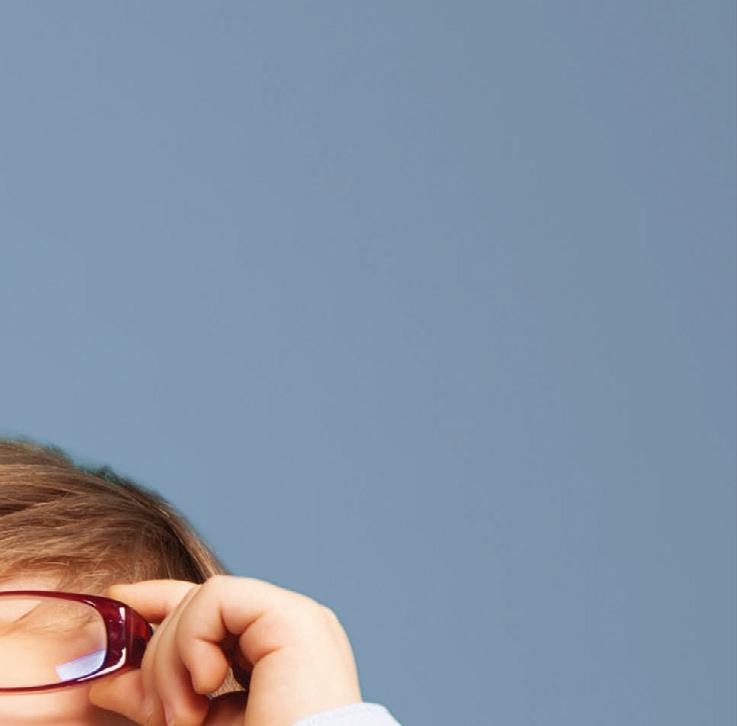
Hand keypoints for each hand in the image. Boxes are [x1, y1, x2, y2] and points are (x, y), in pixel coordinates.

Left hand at [87, 575, 363, 725]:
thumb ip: (161, 696)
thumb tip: (105, 681)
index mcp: (277, 653)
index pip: (214, 610)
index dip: (162, 600)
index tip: (117, 600)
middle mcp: (289, 629)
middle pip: (201, 604)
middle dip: (159, 657)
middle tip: (157, 716)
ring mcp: (296, 619)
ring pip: (203, 598)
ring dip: (171, 659)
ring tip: (184, 718)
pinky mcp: (293, 618)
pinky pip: (217, 598)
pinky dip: (191, 642)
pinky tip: (206, 686)